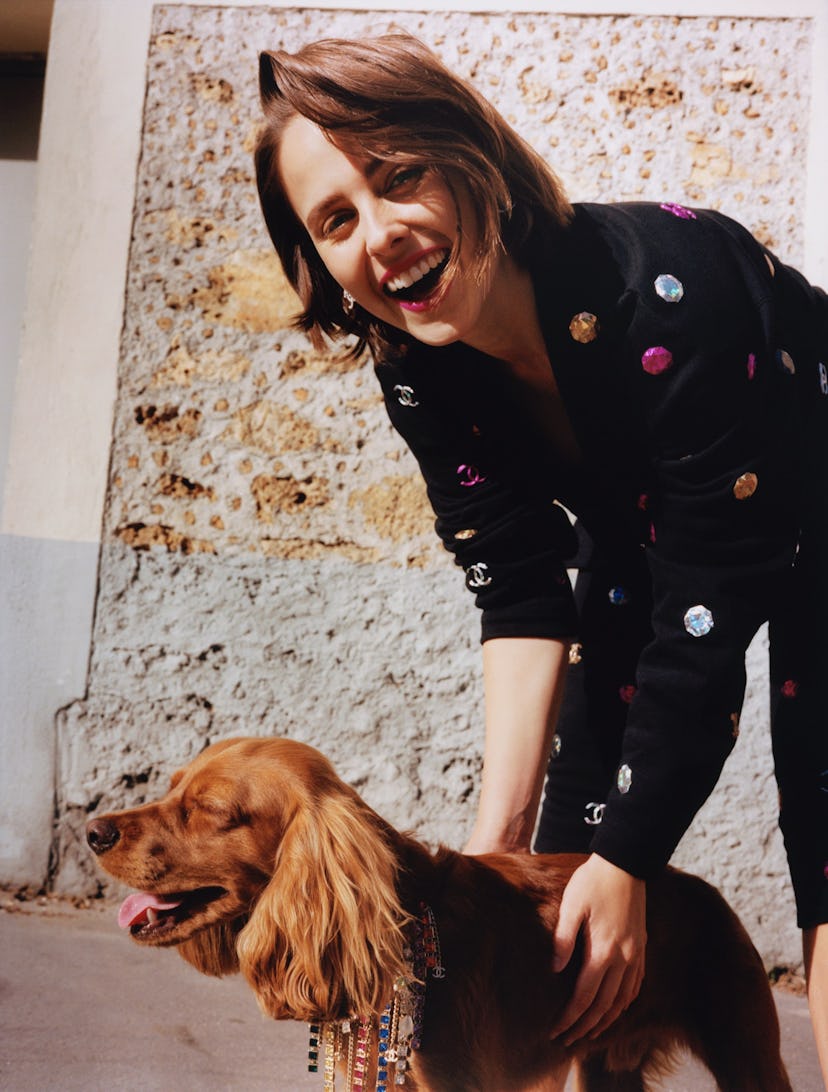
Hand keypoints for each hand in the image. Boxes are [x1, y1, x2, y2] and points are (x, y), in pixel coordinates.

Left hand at [550, 854, 645, 1044]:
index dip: (570, 1017)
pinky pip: (634, 986)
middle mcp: (623, 959)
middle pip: (603, 1005)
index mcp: (603, 950)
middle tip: (567, 1039)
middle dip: (584, 1026)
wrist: (625, 864)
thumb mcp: (572, 905)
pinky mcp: (641, 948)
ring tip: (589, 1033)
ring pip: (621, 1000)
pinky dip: (623, 1004)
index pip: (584, 996)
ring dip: (605, 1020)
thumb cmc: (592, 882)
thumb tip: (555, 969)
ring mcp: (636, 955)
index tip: (556, 1031)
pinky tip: (614, 1009)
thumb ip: (564, 939)